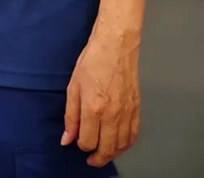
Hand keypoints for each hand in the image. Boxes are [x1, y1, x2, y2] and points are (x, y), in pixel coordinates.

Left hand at [62, 28, 140, 167]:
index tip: (78, 140)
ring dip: (112, 153)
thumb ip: (70, 116)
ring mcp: (127, 112)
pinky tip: (119, 143)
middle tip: (91, 158)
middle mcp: (112, 114)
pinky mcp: (137, 107)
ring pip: (121, 146)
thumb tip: (67, 139)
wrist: (116, 44)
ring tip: (104, 151)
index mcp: (93, 108)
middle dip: (97, 157)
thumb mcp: (74, 86)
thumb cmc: (93, 60)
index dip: (81, 145)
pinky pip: (134, 135)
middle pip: (106, 149)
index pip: (87, 142)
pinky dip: (126, 144)